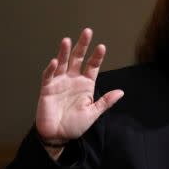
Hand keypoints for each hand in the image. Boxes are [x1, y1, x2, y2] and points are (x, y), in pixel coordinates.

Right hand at [35, 28, 123, 145]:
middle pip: (78, 59)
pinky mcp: (47, 88)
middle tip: (87, 32)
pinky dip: (51, 69)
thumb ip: (105, 102)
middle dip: (82, 46)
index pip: (92, 66)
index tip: (102, 47)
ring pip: (62, 63)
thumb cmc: (75, 125)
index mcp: (86, 84)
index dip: (97, 57)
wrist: (58, 136)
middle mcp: (73, 80)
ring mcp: (59, 82)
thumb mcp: (93, 113)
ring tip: (67, 40)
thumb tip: (121, 92)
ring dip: (64, 52)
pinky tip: (55, 61)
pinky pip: (49, 76)